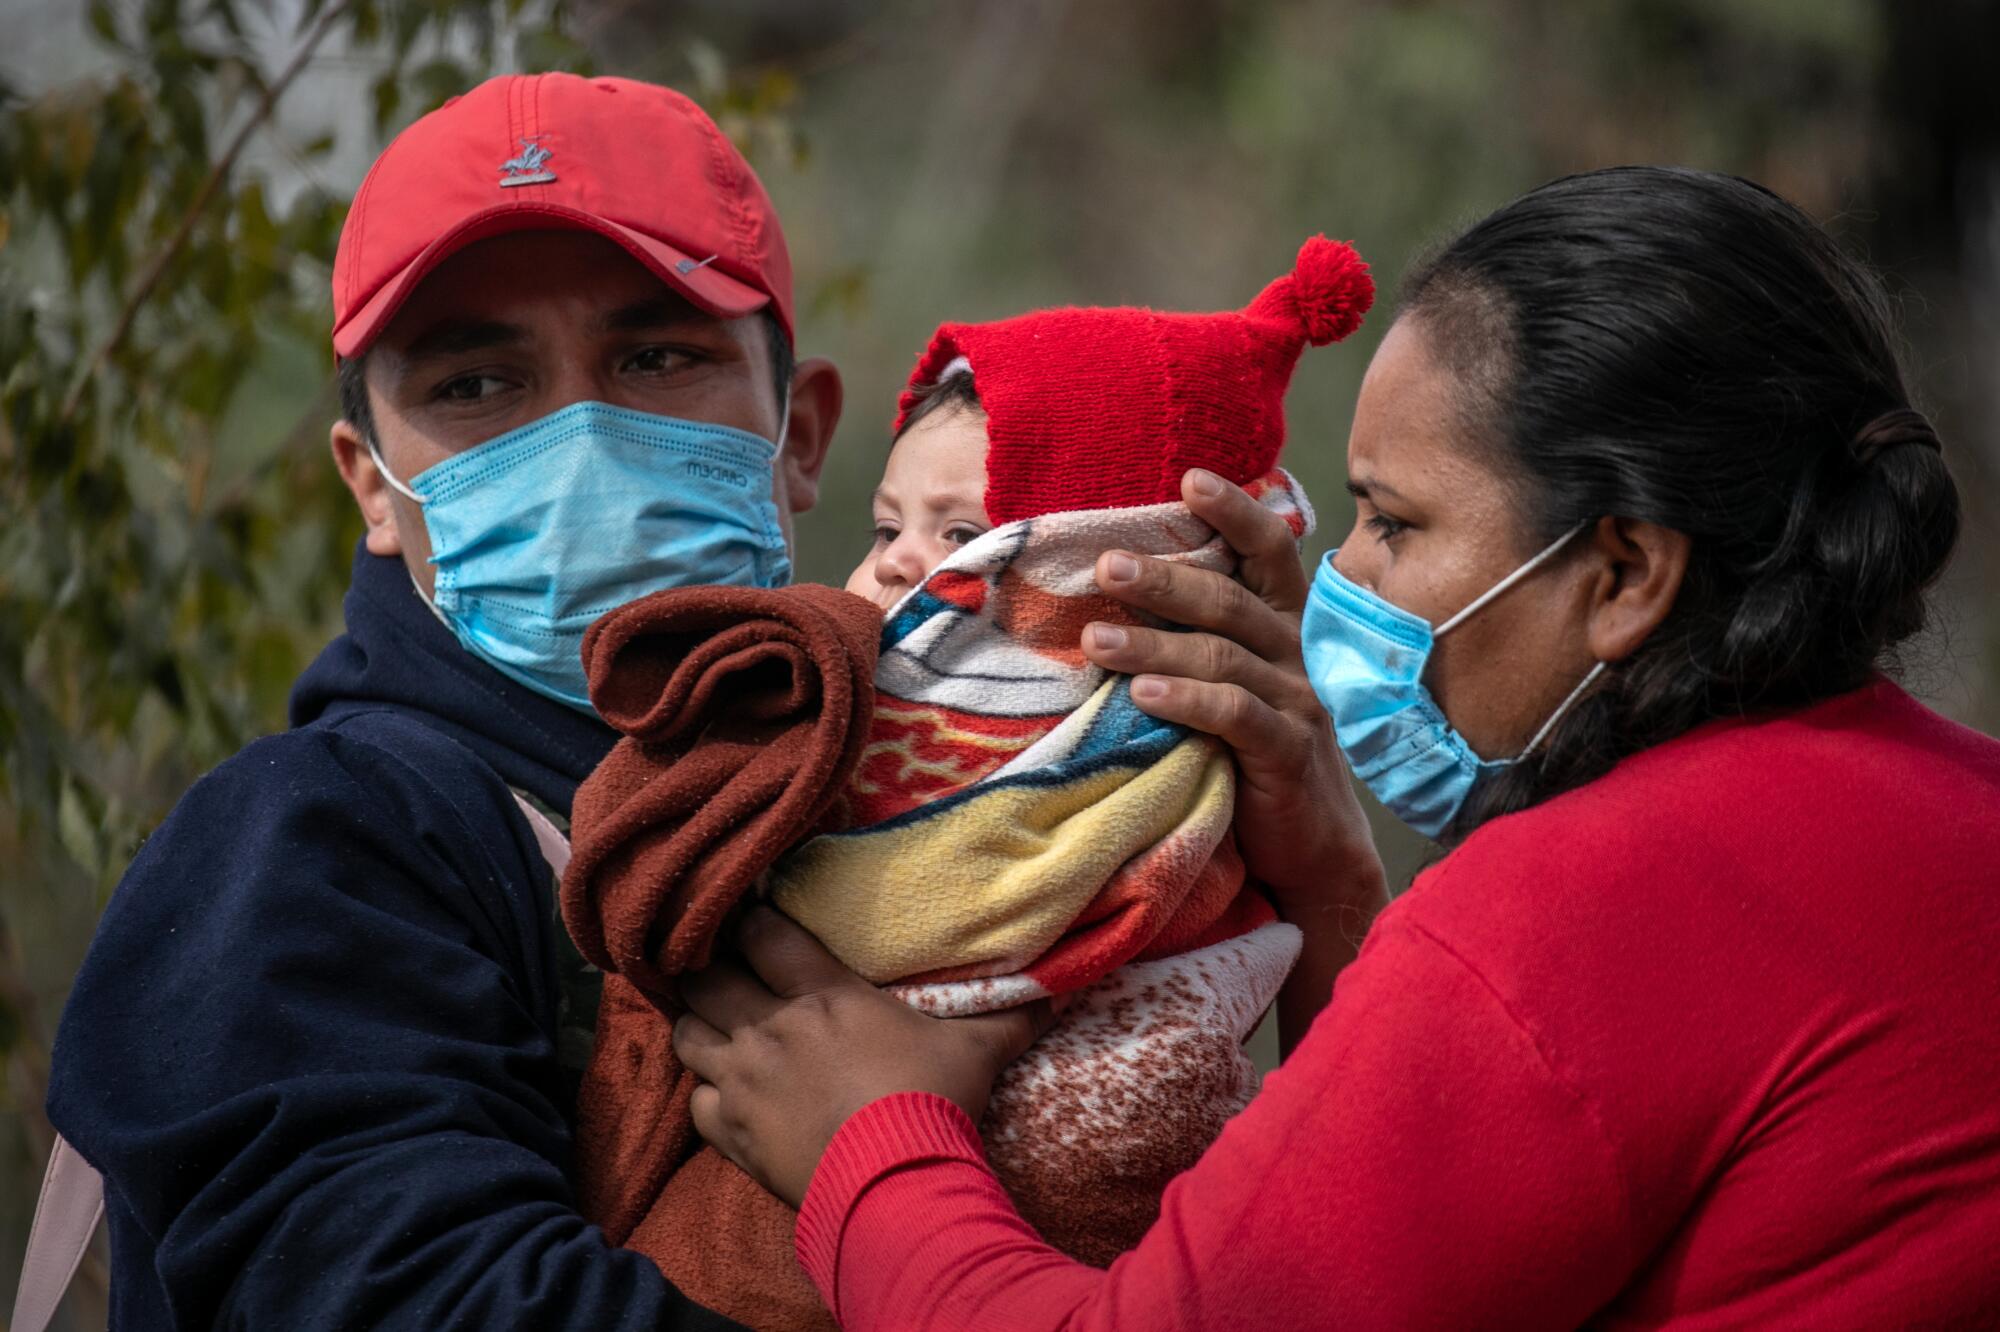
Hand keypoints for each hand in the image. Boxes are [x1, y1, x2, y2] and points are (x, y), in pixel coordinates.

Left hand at [675, 906, 1053, 1206]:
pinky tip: (727, 1097)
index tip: (753, 922)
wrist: (896, 1183)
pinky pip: (695, 1102)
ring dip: (699, 1027)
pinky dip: (705, 1096)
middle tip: (722, 970)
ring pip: (688, 1033)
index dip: (750, 923)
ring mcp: (744, 1079)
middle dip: (708, 969)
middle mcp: (771, 1027)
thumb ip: (1008, 1017)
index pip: (761, 933)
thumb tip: (1059, 992)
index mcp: (823, 994)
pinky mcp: (732, 1132)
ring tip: (716, 1029)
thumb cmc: (932, 1103)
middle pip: (707, 977)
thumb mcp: (975, 1052)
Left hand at [1083, 469, 1385, 916]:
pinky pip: (1236, 716)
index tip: (1190, 479)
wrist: (1313, 851)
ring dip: (1155, 643)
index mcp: (1281, 629)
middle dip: (1166, 577)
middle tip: (1106, 565)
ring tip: (1096, 640)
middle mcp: (1295, 655)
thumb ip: (1198, 644)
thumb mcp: (1230, 689)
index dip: (1237, 511)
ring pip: (1223, 656)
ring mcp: (1297, 704)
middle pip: (1230, 600)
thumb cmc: (1251, 760)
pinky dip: (1188, 701)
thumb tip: (1113, 598)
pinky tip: (1143, 694)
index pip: (1269, 554)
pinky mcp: (1288, 755)